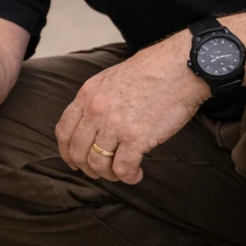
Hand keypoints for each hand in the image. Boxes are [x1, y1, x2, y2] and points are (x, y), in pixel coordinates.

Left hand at [55, 33, 208, 183]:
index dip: (67, 152)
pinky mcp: (136, 138)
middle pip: (78, 151)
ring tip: (122, 172)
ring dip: (109, 174)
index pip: (64, 131)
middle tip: (101, 171)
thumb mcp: (112, 78)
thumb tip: (93, 123)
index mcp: (88, 95)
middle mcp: (96, 111)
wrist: (181, 68)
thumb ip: (98, 99)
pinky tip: (137, 174)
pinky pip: (123, 169)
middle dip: (87, 167)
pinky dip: (129, 177)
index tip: (74, 162)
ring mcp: (115, 125)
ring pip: (98, 164)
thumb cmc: (153, 70)